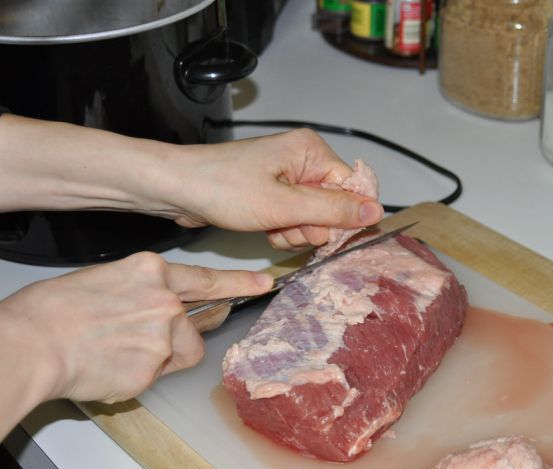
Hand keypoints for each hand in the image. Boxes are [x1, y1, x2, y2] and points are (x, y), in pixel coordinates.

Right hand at [0, 252, 271, 402]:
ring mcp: (163, 336)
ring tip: (115, 353)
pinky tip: (107, 367)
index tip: (264, 283)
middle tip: (147, 339)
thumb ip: (140, 293)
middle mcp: (166, 301)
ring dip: (158, 359)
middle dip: (178, 337)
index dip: (238, 283)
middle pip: (194, 326)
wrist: (30, 341)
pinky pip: (156, 376)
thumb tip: (154, 312)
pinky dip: (136, 377)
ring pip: (179, 355)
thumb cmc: (52, 309)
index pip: (205, 280)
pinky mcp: (153, 369)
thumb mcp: (103, 281)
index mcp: (151, 272)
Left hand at [158, 128, 383, 249]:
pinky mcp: (273, 194)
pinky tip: (266, 230)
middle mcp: (303, 161)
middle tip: (287, 227)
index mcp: (311, 151)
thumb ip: (332, 210)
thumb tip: (375, 212)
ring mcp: (287, 179)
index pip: (353, 188)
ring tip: (272, 228)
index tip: (325, 233)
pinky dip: (283, 231)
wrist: (176, 190)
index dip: (343, 217)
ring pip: (314, 219)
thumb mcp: (283, 205)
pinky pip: (294, 220)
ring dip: (296, 232)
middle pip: (334, 206)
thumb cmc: (222, 188)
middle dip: (313, 226)